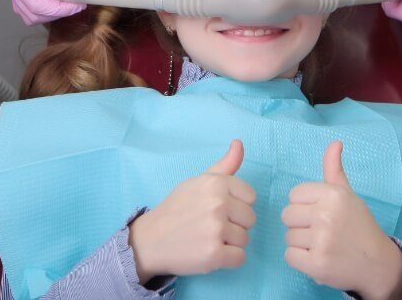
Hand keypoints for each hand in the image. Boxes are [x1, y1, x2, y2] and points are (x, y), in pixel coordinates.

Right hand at [128, 140, 256, 283]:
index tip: (221, 209)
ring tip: (209, 238)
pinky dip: (229, 260)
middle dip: (236, 224)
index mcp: (216, 183)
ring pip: (245, 239)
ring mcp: (216, 230)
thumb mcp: (199, 180)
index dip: (237, 205)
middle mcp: (218, 203)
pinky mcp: (214, 255)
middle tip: (213, 225)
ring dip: (231, 243)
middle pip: (251, 219)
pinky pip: (240, 258)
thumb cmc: (178, 207)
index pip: (251, 197)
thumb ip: (225, 164)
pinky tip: (211, 252)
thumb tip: (239, 142)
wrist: (150, 239)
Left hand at [282, 141, 401, 299]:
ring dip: (301, 243)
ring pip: (288, 237)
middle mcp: (326, 215)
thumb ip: (334, 168)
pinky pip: (289, 256)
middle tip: (320, 230)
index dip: (304, 205)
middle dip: (300, 224)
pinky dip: (300, 260)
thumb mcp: (347, 193)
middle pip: (287, 215)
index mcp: (332, 194)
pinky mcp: (317, 265)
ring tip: (321, 244)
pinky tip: (317, 258)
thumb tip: (335, 142)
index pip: (294, 195)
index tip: (320, 212)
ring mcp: (321, 241)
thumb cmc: (358, 224)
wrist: (378, 263)